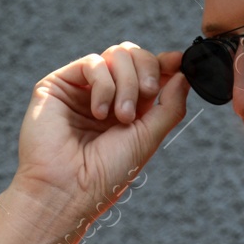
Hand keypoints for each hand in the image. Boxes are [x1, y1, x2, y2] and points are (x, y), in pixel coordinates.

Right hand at [9, 42, 188, 216]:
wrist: (69, 189)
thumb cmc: (107, 173)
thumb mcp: (149, 137)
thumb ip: (170, 104)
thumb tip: (185, 73)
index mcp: (128, 107)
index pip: (148, 70)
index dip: (165, 62)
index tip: (179, 62)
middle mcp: (105, 95)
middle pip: (134, 55)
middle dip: (146, 73)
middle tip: (145, 99)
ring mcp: (81, 88)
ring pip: (116, 55)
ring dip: (126, 83)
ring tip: (119, 117)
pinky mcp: (58, 85)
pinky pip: (92, 63)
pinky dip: (103, 85)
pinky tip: (98, 113)